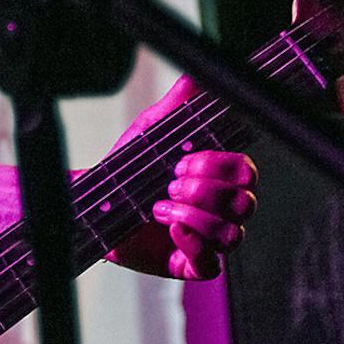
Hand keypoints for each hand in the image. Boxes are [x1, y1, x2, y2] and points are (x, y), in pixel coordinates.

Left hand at [104, 76, 257, 280]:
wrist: (96, 205)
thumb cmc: (129, 171)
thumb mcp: (152, 132)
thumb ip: (177, 105)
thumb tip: (195, 78)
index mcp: (218, 178)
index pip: (246, 173)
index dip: (219, 167)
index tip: (183, 161)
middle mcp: (220, 210)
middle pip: (245, 204)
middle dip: (204, 191)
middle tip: (171, 185)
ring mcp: (208, 239)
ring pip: (232, 235)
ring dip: (195, 217)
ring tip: (160, 207)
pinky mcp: (190, 265)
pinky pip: (210, 265)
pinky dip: (192, 244)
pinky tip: (171, 228)